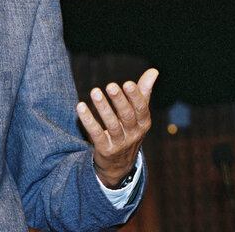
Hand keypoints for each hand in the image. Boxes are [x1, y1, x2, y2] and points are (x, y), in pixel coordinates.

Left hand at [76, 68, 158, 188]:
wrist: (120, 164)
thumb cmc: (129, 130)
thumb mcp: (139, 114)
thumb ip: (143, 92)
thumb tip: (154, 71)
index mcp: (143, 123)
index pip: (141, 109)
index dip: (135, 96)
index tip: (128, 83)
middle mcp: (134, 134)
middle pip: (127, 116)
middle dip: (119, 101)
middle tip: (110, 85)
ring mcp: (120, 143)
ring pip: (111, 125)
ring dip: (103, 108)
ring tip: (95, 92)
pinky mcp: (105, 149)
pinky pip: (96, 134)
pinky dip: (88, 121)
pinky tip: (80, 107)